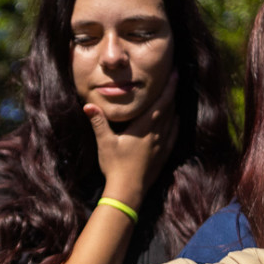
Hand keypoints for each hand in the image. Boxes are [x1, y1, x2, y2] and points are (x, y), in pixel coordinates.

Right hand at [87, 70, 176, 207]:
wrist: (128, 191)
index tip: (174, 72)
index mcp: (144, 127)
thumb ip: (98, 122)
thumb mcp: (104, 143)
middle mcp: (157, 134)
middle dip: (173, 91)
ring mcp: (162, 145)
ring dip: (174, 106)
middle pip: (169, 108)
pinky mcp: (164, 155)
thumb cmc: (115, 166)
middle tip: (175, 77)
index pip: (160, 102)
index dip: (169, 86)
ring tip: (174, 95)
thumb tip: (88, 105)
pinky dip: (176, 123)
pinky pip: (173, 134)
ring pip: (172, 120)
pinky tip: (176, 120)